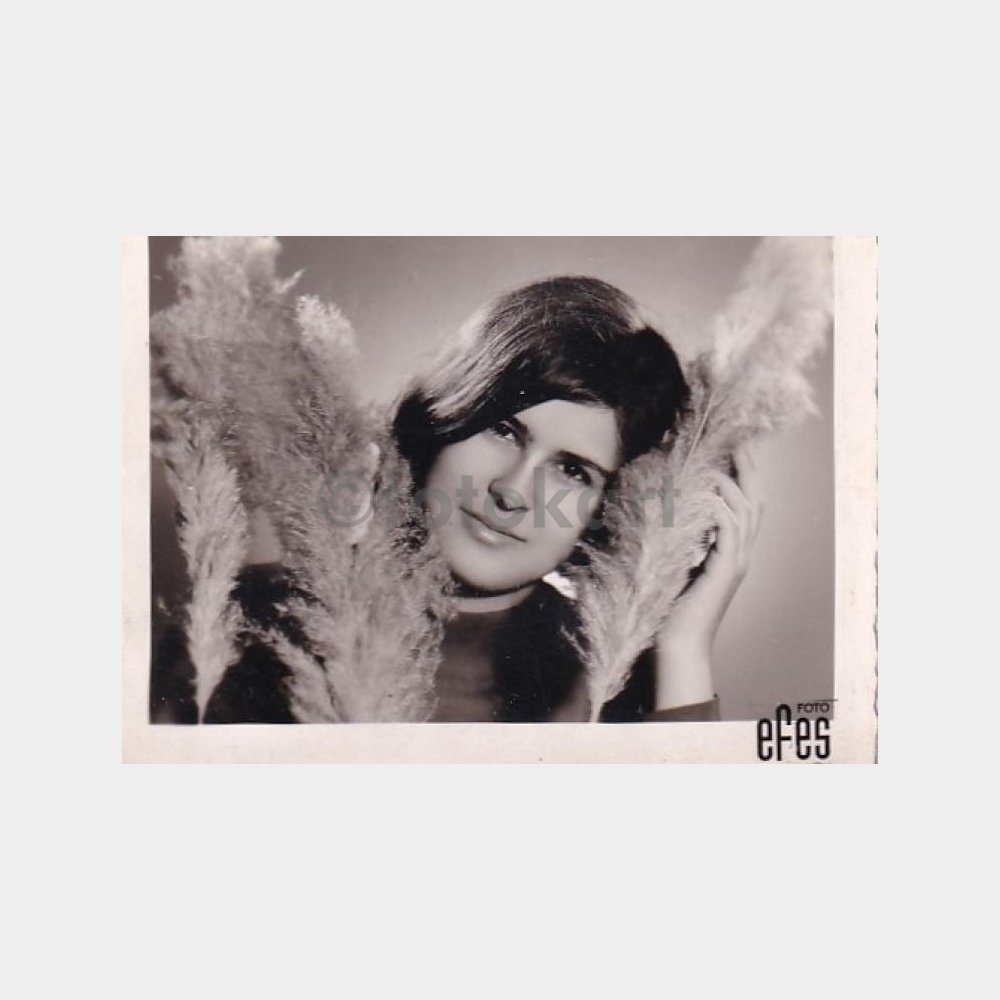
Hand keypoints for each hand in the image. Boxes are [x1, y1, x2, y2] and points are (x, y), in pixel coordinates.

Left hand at [655, 448, 762, 707]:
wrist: (678, 644)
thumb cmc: (671, 606)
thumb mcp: (676, 563)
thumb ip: (680, 539)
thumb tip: (666, 510)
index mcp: (730, 552)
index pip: (744, 506)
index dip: (742, 478)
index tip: (732, 451)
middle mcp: (740, 555)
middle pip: (755, 503)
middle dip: (749, 472)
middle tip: (741, 444)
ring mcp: (737, 563)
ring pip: (746, 514)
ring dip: (731, 487)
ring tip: (715, 468)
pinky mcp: (726, 572)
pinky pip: (730, 533)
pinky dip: (720, 511)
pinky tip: (707, 497)